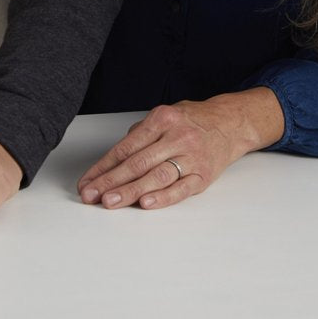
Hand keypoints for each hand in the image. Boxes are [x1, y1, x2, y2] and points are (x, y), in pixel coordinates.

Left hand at [77, 89, 283, 210]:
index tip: (87, 180)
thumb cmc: (190, 121)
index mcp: (162, 119)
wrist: (230, 123)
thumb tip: (115, 160)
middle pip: (137, 162)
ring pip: (156, 176)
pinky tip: (145, 203)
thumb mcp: (164, 115)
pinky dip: (163, 198)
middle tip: (91, 195)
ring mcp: (191, 156)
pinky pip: (181, 189)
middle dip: (110, 181)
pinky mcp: (204, 175)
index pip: (126, 146)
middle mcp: (176, 136)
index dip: (104, 166)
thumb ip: (140, 135)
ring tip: (110, 201)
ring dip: (130, 191)